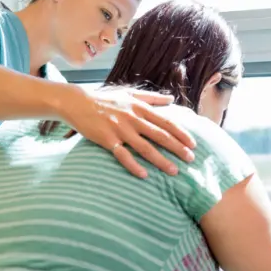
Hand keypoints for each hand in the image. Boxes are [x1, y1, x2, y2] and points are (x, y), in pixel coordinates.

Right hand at [51, 86, 196, 177]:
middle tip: (191, 159)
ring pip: (145, 147)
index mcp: (140, 108)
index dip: (181, 133)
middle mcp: (132, 119)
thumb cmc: (105, 99)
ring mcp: (119, 130)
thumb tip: (171, 99)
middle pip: (159, 135)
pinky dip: (133, 165)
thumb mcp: (130, 94)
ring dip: (161, 160)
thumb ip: (152, 98)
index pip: (166, 121)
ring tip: (174, 171)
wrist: (77, 102)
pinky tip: (144, 175)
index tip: (193, 143)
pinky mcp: (106, 139)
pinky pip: (122, 155)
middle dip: (177, 148)